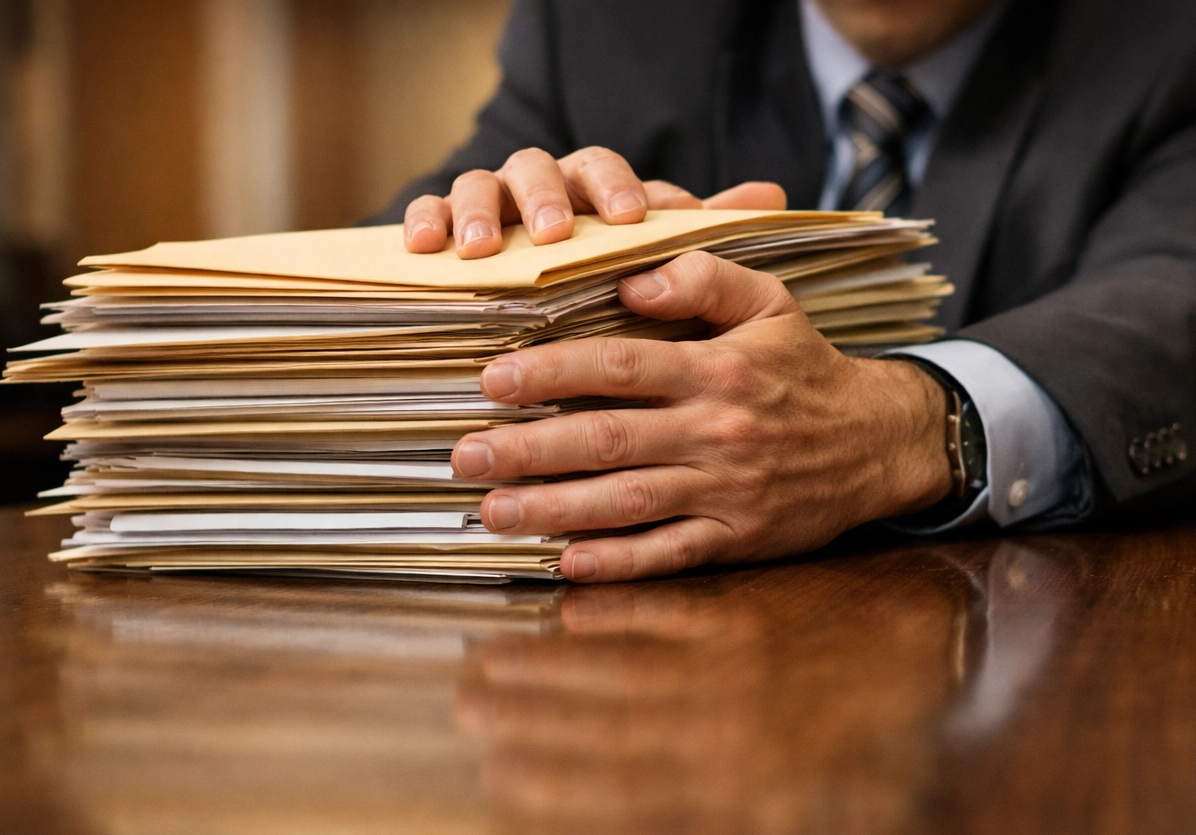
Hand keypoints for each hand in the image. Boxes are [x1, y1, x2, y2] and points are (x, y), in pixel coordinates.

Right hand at [404, 145, 786, 258]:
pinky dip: (425, 220)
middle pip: (540, 168)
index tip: (631, 219)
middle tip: (554, 234)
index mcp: (594, 191)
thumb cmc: (613, 280)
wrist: (548, 304)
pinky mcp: (444, 227)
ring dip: (482, 212)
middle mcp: (541, 191)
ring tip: (485, 252)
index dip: (617, 190)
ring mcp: (491, 206)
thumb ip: (704, 233)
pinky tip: (424, 248)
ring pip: (481, 184)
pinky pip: (428, 209)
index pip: (606, 171)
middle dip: (547, 198)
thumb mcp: (660, 260)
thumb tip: (770, 196)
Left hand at [449, 252, 952, 581]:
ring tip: (493, 513)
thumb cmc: (808, 368)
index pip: (619, 368)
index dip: (551, 374)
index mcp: (718, 369)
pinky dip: (618, 563)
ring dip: (554, 510)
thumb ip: (704, 278)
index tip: (493, 380)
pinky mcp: (737, 537)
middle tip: (465, 458)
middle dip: (528, 451)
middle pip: (606, 441)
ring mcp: (726, 491)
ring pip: (626, 502)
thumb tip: (631, 278)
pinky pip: (669, 553)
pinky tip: (567, 564)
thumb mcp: (772, 302)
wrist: (878, 441)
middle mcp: (717, 432)